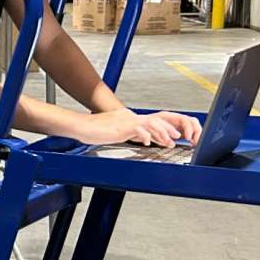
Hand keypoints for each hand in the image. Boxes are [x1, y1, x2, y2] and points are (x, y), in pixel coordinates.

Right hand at [77, 108, 202, 148]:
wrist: (82, 126)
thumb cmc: (94, 131)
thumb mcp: (117, 132)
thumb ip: (129, 133)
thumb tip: (140, 138)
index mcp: (131, 118)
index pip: (153, 120)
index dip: (166, 128)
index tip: (173, 137)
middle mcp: (132, 117)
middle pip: (157, 119)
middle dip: (170, 129)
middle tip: (178, 138)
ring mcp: (127, 120)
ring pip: (152, 123)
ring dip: (163, 133)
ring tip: (169, 141)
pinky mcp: (122, 126)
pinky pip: (139, 129)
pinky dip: (146, 136)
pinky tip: (148, 143)